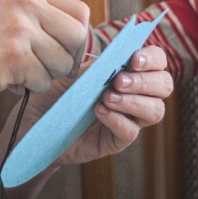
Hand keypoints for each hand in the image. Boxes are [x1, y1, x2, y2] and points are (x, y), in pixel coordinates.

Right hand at [0, 0, 89, 106]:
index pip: (80, 11)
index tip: (62, 53)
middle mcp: (25, 1)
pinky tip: (5, 79)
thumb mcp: (9, 17)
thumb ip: (43, 20)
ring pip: (63, 62)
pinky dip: (28, 87)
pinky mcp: (12, 55)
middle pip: (79, 36)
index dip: (76, 39)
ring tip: (16, 71)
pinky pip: (43, 80)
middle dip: (67, 60)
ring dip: (44, 76)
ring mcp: (19, 27)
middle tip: (43, 68)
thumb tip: (86, 39)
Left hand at [21, 44, 172, 165]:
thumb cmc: (54, 92)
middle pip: (164, 86)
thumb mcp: (74, 72)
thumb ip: (97, 65)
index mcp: (127, 70)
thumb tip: (116, 57)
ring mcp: (127, 118)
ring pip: (155, 110)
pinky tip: (99, 112)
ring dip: (134, 101)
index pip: (157, 61)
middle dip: (145, 81)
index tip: (133, 60)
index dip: (152, 59)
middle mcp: (134, 94)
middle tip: (119, 81)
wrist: (33, 121)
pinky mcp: (115, 141)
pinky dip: (118, 120)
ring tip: (107, 97)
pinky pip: (131, 132)